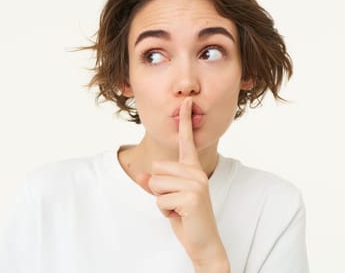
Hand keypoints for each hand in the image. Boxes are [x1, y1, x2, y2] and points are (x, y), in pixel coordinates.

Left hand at [136, 97, 229, 270]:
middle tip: (175, 202)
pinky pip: (160, 200)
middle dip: (157, 189)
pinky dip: (165, 212)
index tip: (187, 102)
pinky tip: (180, 216)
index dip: (185, 121)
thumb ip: (155, 184)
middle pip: (156, 169)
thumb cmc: (186, 217)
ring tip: (178, 209)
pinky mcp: (191, 196)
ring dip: (161, 201)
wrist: (203, 241)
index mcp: (193, 169)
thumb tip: (141, 176)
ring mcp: (195, 183)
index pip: (187, 141)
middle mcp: (196, 172)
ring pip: (156, 184)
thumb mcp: (167, 198)